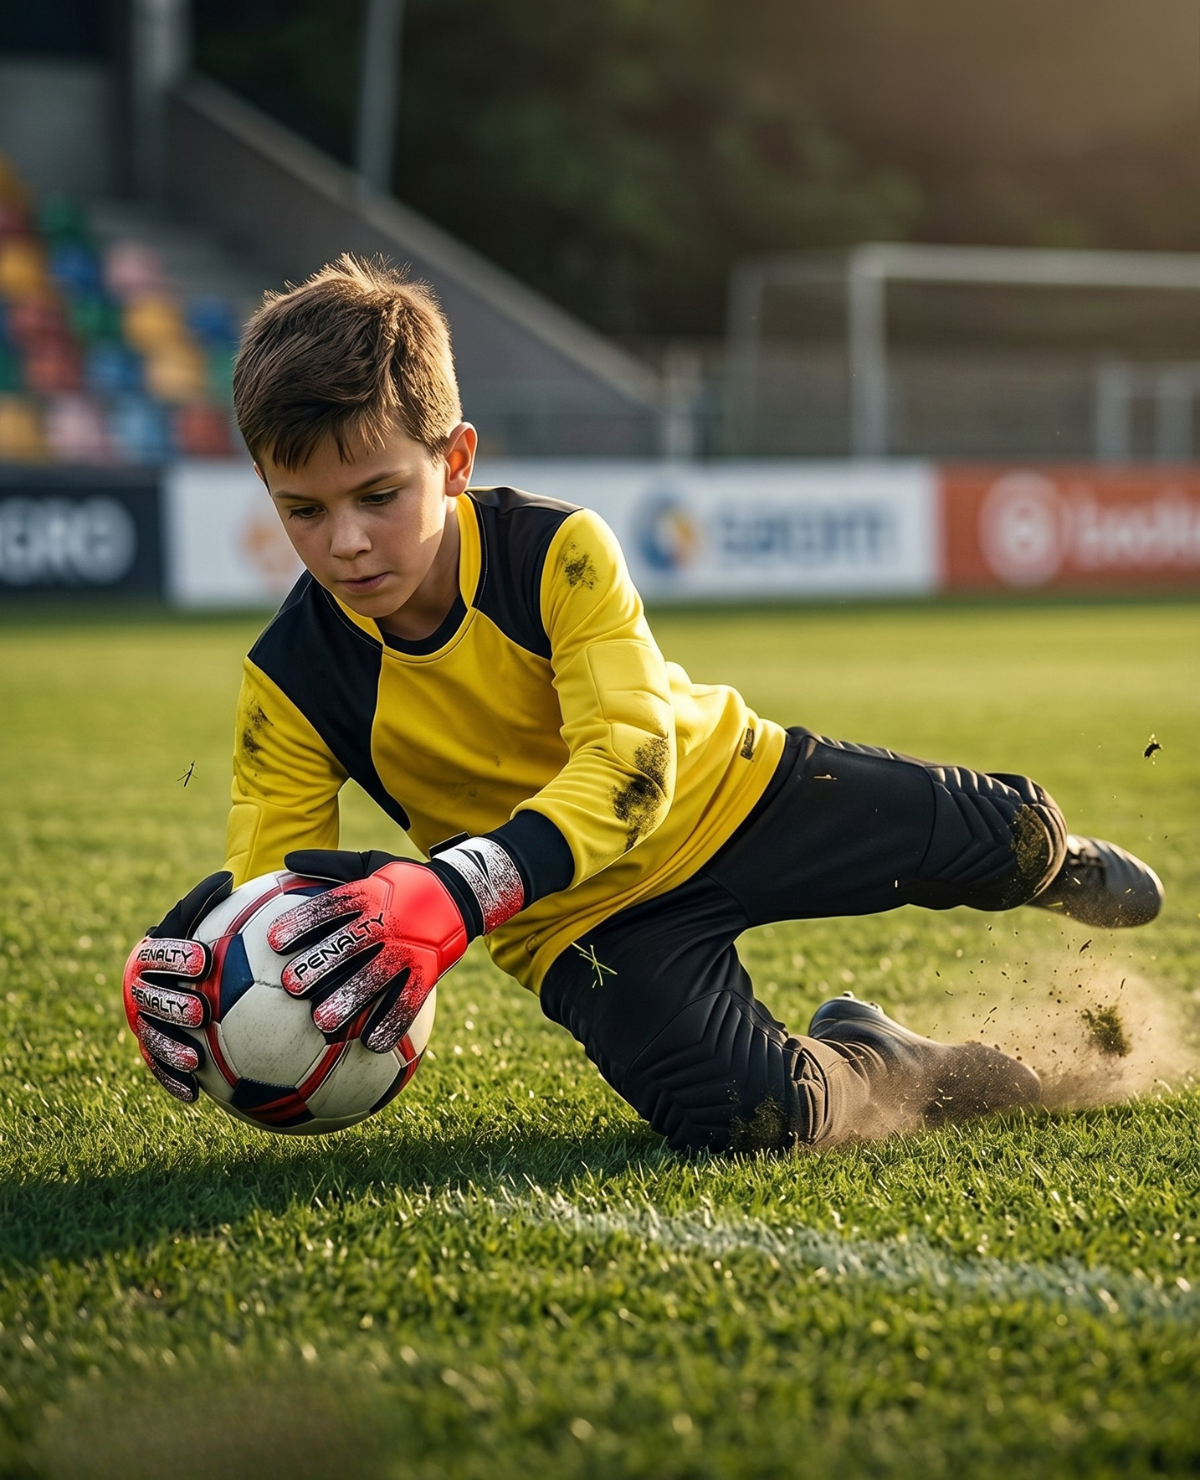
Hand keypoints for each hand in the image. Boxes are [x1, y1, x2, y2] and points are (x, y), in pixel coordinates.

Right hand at [122, 872, 232, 1102]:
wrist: (200, 971)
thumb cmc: (209, 938)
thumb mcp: (208, 917)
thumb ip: (210, 901)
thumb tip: (228, 876)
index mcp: (148, 957)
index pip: (155, 955)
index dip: (175, 957)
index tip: (204, 960)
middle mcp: (140, 991)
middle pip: (149, 1000)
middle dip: (172, 1006)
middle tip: (201, 1012)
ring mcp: (145, 1023)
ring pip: (152, 1038)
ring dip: (170, 1050)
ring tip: (195, 1059)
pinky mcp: (154, 1051)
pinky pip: (160, 1069)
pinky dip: (173, 1082)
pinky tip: (195, 1095)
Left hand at [268, 850, 472, 1053]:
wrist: (463, 892)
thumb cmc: (405, 881)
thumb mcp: (371, 863)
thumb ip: (330, 864)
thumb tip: (287, 857)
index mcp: (369, 895)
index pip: (330, 907)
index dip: (301, 923)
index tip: (273, 941)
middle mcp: (386, 922)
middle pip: (348, 945)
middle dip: (320, 966)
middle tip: (292, 986)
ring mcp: (408, 949)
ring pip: (376, 977)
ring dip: (350, 999)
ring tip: (323, 1022)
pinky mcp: (428, 970)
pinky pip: (409, 1000)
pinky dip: (392, 1022)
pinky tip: (372, 1042)